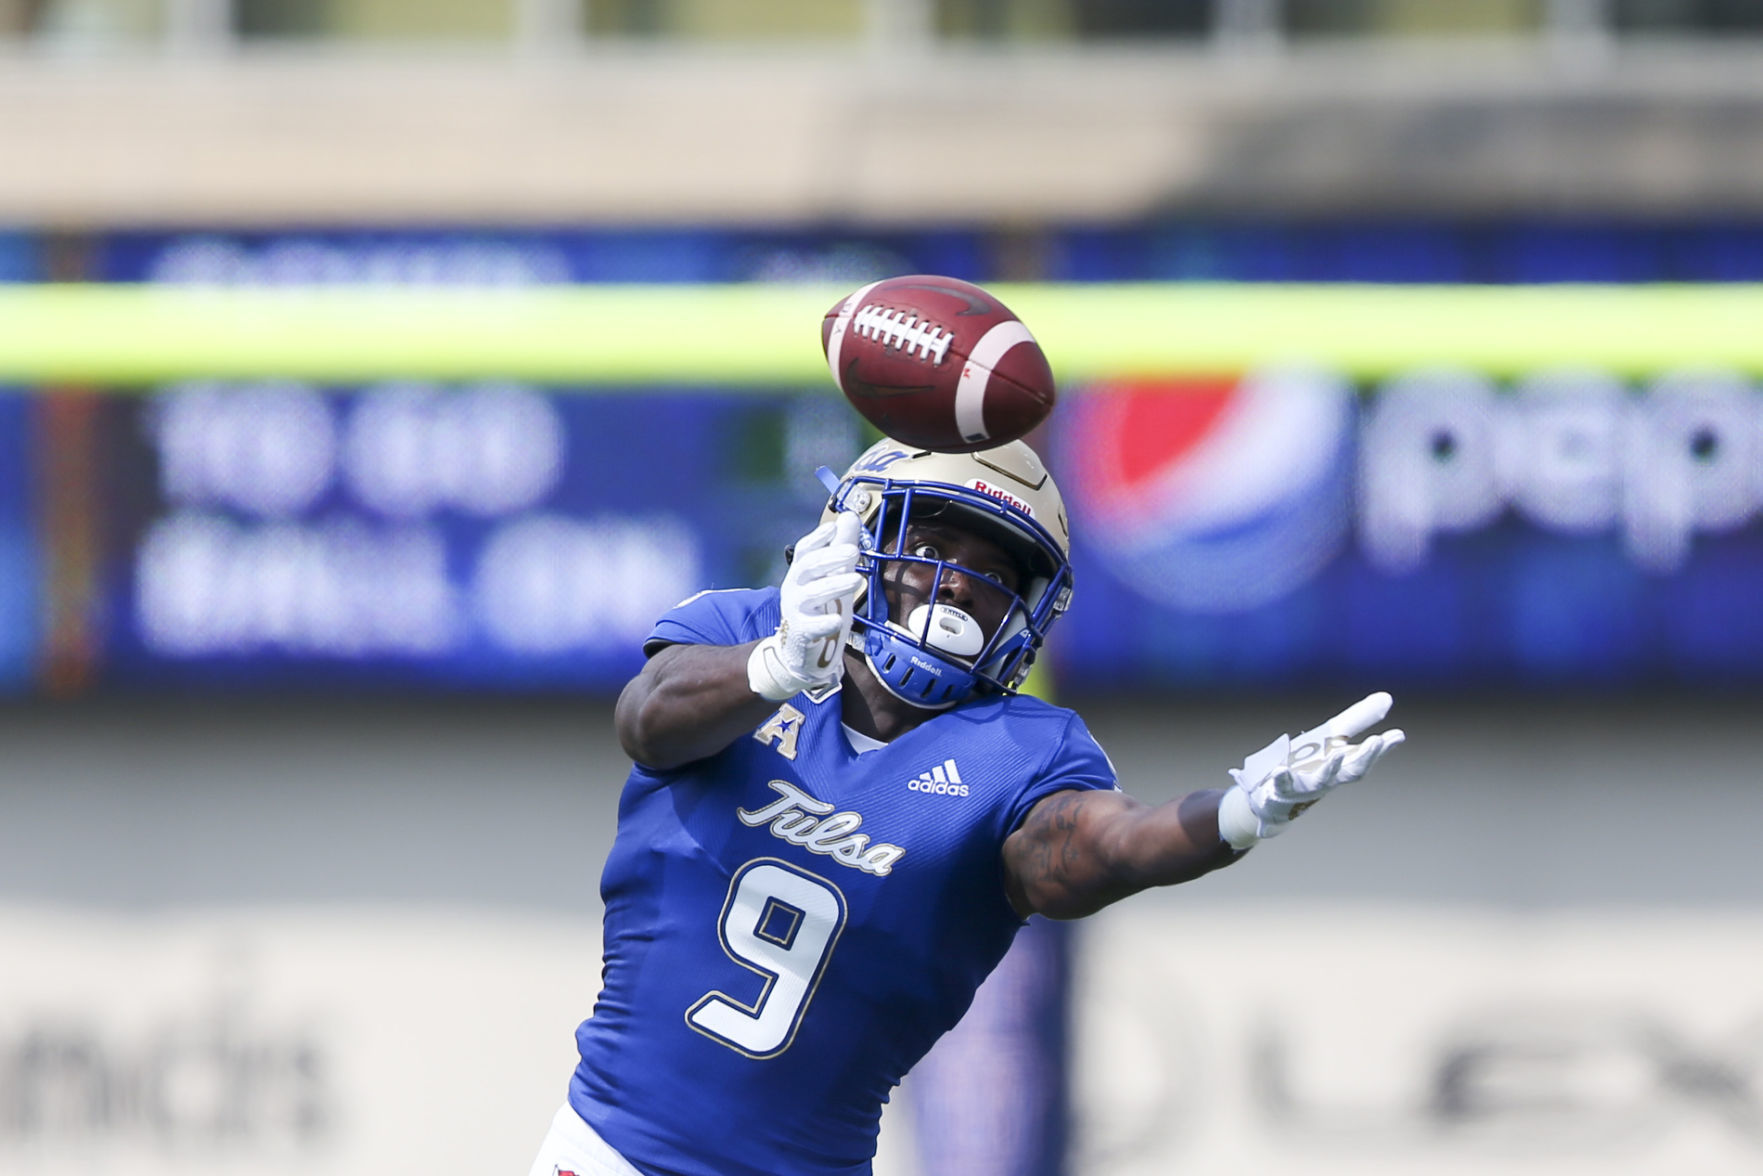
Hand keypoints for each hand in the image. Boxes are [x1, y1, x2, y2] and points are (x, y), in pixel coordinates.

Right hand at [747, 512, 864, 701]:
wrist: (803, 650)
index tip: (833, 527)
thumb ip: (840, 547)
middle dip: (830, 557)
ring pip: (812, 594)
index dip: (817, 538)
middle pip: (808, 567)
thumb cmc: (819, 608)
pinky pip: (812, 627)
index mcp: (802, 573)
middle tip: (853, 551)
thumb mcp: (831, 576)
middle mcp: (795, 588)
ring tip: (856, 579)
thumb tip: (849, 516)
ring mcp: (796, 610)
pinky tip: (837, 619)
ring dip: (834, 585)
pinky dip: (824, 623)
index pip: (805, 550)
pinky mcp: (802, 633)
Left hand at [1217, 692, 1405, 848]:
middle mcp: (1328, 779)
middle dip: (1365, 756)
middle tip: (1378, 740)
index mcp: (1341, 766)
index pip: (1365, 758)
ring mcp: (1305, 786)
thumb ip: (1358, 719)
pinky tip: (1280, 769)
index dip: (1381, 748)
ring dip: (1331, 768)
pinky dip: (1282, 778)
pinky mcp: (1280, 789)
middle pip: (1351, 771)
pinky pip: (1282, 785)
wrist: (1276, 796)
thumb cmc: (1310, 765)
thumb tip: (1387, 698)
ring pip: (1322, 780)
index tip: (1396, 735)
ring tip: (1336, 753)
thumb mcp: (1332, 737)